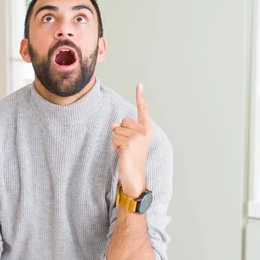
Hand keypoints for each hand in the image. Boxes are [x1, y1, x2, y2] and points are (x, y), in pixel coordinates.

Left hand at [110, 84, 152, 198]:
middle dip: (121, 132)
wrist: (135, 175)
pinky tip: (122, 154)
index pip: (142, 110)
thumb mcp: (128, 140)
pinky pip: (114, 138)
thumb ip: (123, 129)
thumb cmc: (132, 157)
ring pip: (117, 130)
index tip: (139, 84)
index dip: (140, 97)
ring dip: (117, 141)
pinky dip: (115, 146)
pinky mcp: (129, 144)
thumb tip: (112, 125)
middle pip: (123, 121)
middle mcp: (144, 131)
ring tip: (125, 151)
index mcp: (147, 129)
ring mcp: (137, 137)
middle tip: (127, 146)